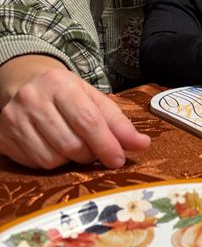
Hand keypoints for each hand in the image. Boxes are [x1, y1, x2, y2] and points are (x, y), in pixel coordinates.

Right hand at [0, 61, 150, 169]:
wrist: (23, 83)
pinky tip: (53, 148)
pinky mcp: (2, 136)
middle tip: (93, 151)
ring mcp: (13, 119)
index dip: (106, 145)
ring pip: (51, 159)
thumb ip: (118, 122)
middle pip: (71, 144)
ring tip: (72, 146)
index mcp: (60, 84)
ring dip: (69, 161)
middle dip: (89, 155)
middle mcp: (32, 99)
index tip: (118, 160)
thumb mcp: (93, 99)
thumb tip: (142, 144)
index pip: (87, 120)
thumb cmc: (65, 94)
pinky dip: (50, 162)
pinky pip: (34, 164)